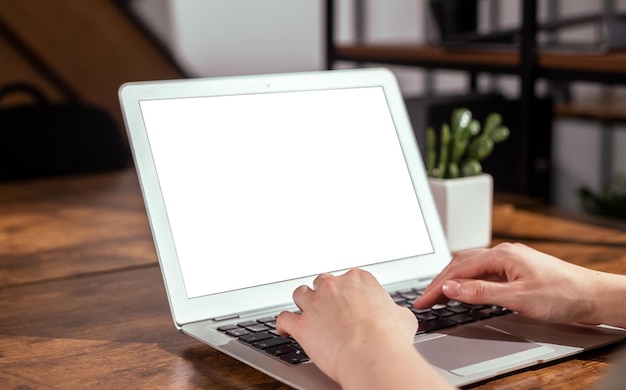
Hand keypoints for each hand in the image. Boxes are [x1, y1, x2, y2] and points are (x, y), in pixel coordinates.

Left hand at [276, 268, 450, 388]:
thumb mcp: (402, 317)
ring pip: (300, 294)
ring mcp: (315, 303)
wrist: (373, 354)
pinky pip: (284, 318)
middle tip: (330, 308)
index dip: (348, 292)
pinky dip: (283, 324)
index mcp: (359, 279)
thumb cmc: (391, 337)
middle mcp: (334, 286)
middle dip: (325, 294)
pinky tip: (285, 328)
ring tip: (306, 312)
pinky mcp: (301, 324)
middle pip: (322, 282)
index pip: (348, 278)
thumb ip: (393, 311)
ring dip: (303, 303)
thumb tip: (397, 315)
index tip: (349, 301)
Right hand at [414, 242, 606, 324]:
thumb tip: (450, 286)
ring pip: (471, 267)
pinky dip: (467, 281)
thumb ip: (480, 292)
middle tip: (424, 300)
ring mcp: (510, 260)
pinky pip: (483, 272)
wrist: (593, 296)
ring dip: (452, 280)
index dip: (437, 286)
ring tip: (438, 295)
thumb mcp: (517, 297)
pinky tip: (465, 289)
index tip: (422, 301)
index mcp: (501, 255)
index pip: (458, 270)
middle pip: (461, 265)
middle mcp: (503, 253)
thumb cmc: (562, 294)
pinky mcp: (516, 270)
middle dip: (440, 282)